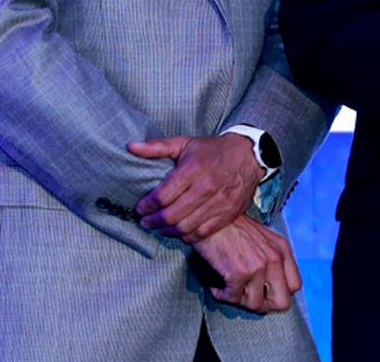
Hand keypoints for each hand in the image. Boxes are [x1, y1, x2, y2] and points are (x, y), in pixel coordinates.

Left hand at [129, 133, 261, 242]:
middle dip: (153, 221)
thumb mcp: (185, 143)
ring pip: (185, 227)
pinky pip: (202, 233)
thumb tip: (131, 147)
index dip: (147, 205)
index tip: (140, 208)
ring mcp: (219, 203)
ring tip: (159, 227)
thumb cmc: (213, 150)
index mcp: (193, 169)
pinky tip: (179, 231)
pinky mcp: (228, 214)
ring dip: (167, 231)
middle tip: (145, 222)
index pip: (162, 195)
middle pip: (172, 215)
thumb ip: (157, 147)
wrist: (249, 155)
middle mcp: (206, 187)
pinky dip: (187, 236)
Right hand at [192, 214, 301, 312]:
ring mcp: (258, 266)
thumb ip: (272, 260)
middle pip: (282, 302)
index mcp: (282, 249)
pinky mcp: (239, 272)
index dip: (278, 294)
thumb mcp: (263, 239)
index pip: (294, 286)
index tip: (263, 292)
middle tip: (247, 297)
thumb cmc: (233, 228)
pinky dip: (221, 295)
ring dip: (239, 300)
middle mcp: (275, 258)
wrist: (211, 216)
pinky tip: (216, 284)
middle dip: (263, 305)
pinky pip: (232, 298)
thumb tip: (272, 288)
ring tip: (229, 288)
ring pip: (255, 304)